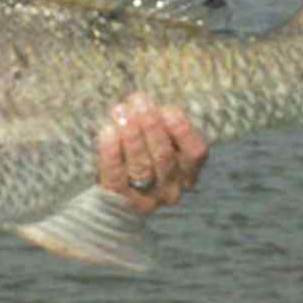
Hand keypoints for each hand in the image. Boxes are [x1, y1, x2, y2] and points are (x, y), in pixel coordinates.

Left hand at [96, 92, 206, 215]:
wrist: (116, 198)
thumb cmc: (142, 154)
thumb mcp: (158, 139)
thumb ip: (158, 122)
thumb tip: (142, 102)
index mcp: (188, 170)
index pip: (195, 151)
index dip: (181, 128)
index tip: (164, 109)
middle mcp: (171, 187)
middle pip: (164, 156)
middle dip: (151, 125)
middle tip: (138, 103)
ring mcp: (146, 197)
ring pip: (141, 166)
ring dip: (131, 136)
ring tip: (121, 113)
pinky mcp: (120, 200)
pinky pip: (116, 176)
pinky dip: (111, 152)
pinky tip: (107, 132)